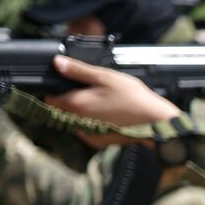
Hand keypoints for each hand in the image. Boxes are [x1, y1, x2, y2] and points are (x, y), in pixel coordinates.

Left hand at [47, 55, 181, 126]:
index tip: (70, 85)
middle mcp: (77, 122)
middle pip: (62, 110)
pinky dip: (93, 124)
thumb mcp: (106, 77)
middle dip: (72, 101)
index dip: (58, 89)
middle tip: (94, 93)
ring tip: (104, 105)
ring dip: (82, 113)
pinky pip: (86, 130)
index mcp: (76, 104)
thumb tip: (57, 63)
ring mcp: (87, 134)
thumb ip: (78, 70)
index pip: (50, 98)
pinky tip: (109, 117)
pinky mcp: (97, 142)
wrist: (154, 122)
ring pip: (74, 120)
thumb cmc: (133, 99)